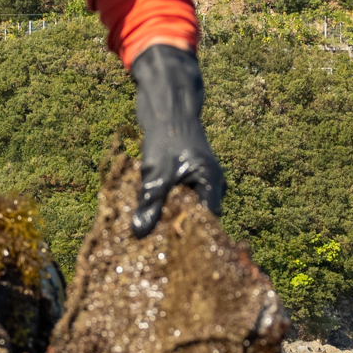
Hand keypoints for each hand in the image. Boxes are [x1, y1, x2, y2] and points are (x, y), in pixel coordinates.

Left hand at [128, 43, 224, 237]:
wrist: (166, 104)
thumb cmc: (166, 136)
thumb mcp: (156, 173)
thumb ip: (150, 204)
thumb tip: (141, 233)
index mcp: (212, 183)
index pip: (207, 221)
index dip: (191, 236)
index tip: (171, 249)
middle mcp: (211, 183)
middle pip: (198, 217)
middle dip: (178, 229)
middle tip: (156, 245)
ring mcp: (200, 178)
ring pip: (187, 207)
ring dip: (169, 217)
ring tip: (150, 231)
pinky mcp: (187, 174)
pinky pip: (180, 197)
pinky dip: (166, 204)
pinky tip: (149, 212)